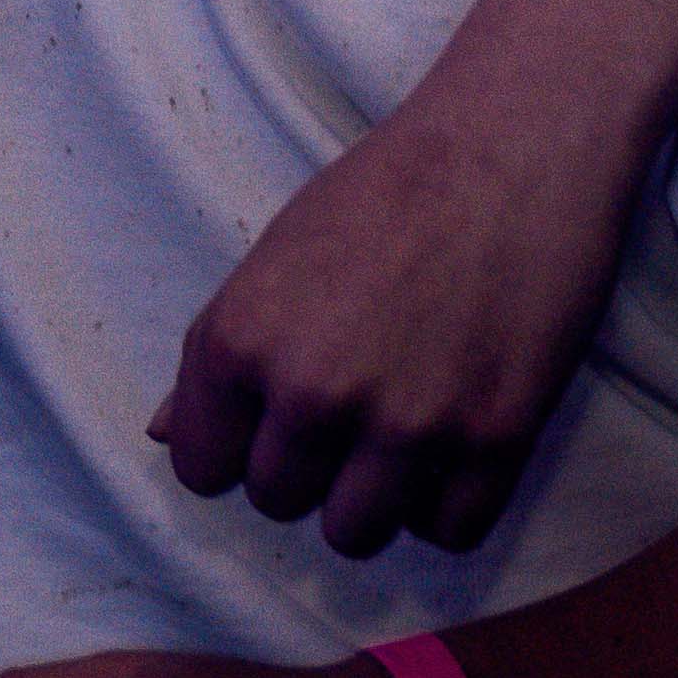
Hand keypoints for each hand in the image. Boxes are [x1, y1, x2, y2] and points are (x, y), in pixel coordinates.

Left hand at [157, 93, 632, 557]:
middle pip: (277, 503)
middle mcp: (313, 392)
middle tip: (352, 403)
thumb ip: (217, 354)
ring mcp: (407, 424)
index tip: (272, 415)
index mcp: (242, 339)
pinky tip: (454, 443)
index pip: (200, 468)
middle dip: (307, 467)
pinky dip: (447, 503)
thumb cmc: (390, 186)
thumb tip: (161, 435)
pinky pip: (447, 533)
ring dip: (373, 496)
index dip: (235, 445)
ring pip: (354, 536)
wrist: (516, 141)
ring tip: (400, 430)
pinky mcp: (495, 439)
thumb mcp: (277, 251)